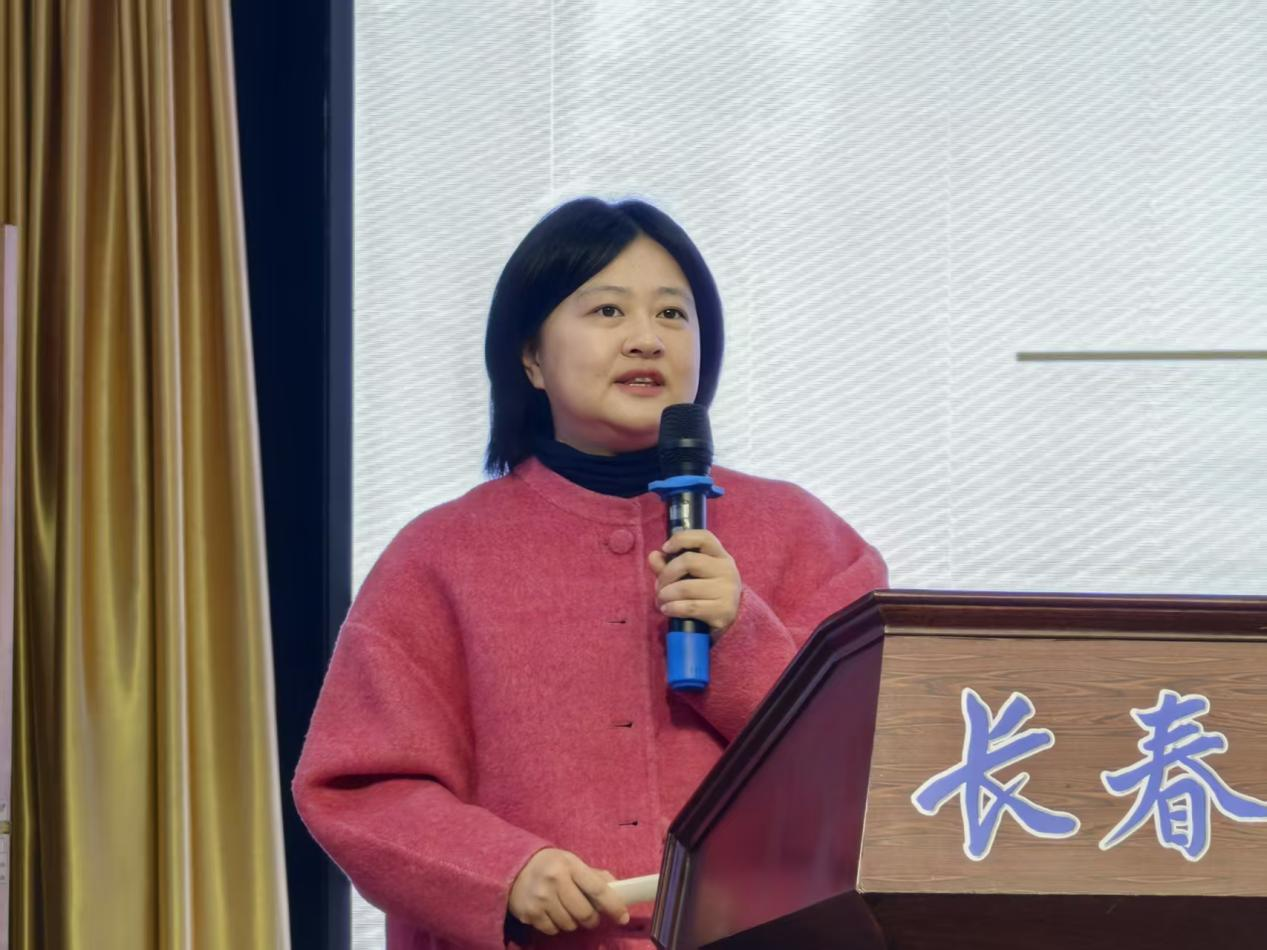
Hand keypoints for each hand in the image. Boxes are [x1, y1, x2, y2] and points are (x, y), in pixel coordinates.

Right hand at [508, 848, 629, 935]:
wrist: (513, 866)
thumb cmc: (549, 864)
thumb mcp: (571, 862)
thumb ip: (593, 875)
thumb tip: (617, 889)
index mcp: (569, 865)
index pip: (597, 889)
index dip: (613, 905)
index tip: (622, 916)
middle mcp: (555, 881)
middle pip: (584, 913)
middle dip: (592, 919)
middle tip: (590, 916)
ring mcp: (541, 899)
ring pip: (569, 924)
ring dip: (573, 922)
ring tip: (567, 910)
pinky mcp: (530, 914)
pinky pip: (553, 930)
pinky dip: (557, 926)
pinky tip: (552, 913)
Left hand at [647, 529, 741, 637]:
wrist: (732, 618)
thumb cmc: (705, 591)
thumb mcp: (690, 574)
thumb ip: (669, 564)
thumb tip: (653, 556)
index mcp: (720, 555)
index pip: (704, 537)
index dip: (681, 539)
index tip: (665, 549)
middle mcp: (726, 570)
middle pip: (688, 561)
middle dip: (666, 575)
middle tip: (659, 587)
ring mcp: (726, 591)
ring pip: (685, 588)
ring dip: (665, 595)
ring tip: (661, 601)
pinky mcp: (722, 611)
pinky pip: (689, 607)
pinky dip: (672, 608)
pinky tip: (667, 609)